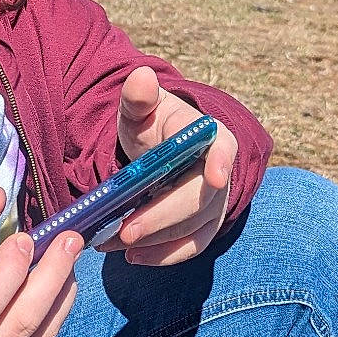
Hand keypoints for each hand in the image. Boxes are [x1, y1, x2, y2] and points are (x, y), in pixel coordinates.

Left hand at [102, 66, 236, 267]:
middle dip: (162, 217)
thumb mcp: (141, 107)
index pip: (222, 148)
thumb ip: (138, 96)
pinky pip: (189, 248)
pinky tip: (134, 258)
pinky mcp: (201, 228)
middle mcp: (220, 173)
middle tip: (125, 230)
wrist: (159, 149)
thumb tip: (140, 78)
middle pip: (199, 200)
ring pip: (193, 229)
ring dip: (155, 241)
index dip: (220, 161)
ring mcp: (214, 204)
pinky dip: (163, 256)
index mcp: (212, 137)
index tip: (213, 175)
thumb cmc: (153, 124)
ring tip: (115, 242)